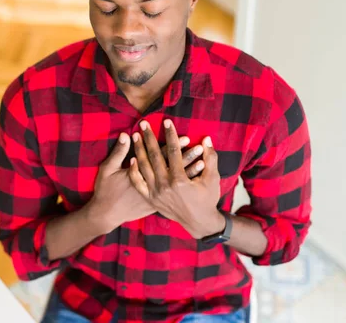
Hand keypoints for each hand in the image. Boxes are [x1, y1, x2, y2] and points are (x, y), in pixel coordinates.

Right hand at [87, 132, 205, 233]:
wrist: (107, 215)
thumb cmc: (105, 190)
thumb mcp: (107, 169)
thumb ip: (117, 152)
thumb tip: (125, 134)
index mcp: (141, 173)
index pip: (159, 155)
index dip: (170, 143)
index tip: (182, 136)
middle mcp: (151, 184)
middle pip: (171, 165)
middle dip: (184, 153)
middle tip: (196, 143)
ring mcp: (157, 195)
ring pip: (177, 178)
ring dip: (190, 166)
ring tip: (202, 155)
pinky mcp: (158, 202)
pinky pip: (177, 191)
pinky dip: (187, 182)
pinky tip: (198, 172)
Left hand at [129, 120, 224, 238]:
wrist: (199, 222)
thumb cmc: (208, 199)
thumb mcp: (213, 179)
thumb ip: (211, 158)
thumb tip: (207, 139)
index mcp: (180, 180)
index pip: (174, 151)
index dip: (171, 135)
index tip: (167, 121)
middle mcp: (165, 186)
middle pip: (155, 156)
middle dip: (149, 138)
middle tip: (144, 123)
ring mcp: (156, 193)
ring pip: (144, 168)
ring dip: (139, 150)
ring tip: (135, 136)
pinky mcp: (151, 199)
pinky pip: (139, 183)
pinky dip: (134, 171)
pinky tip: (132, 159)